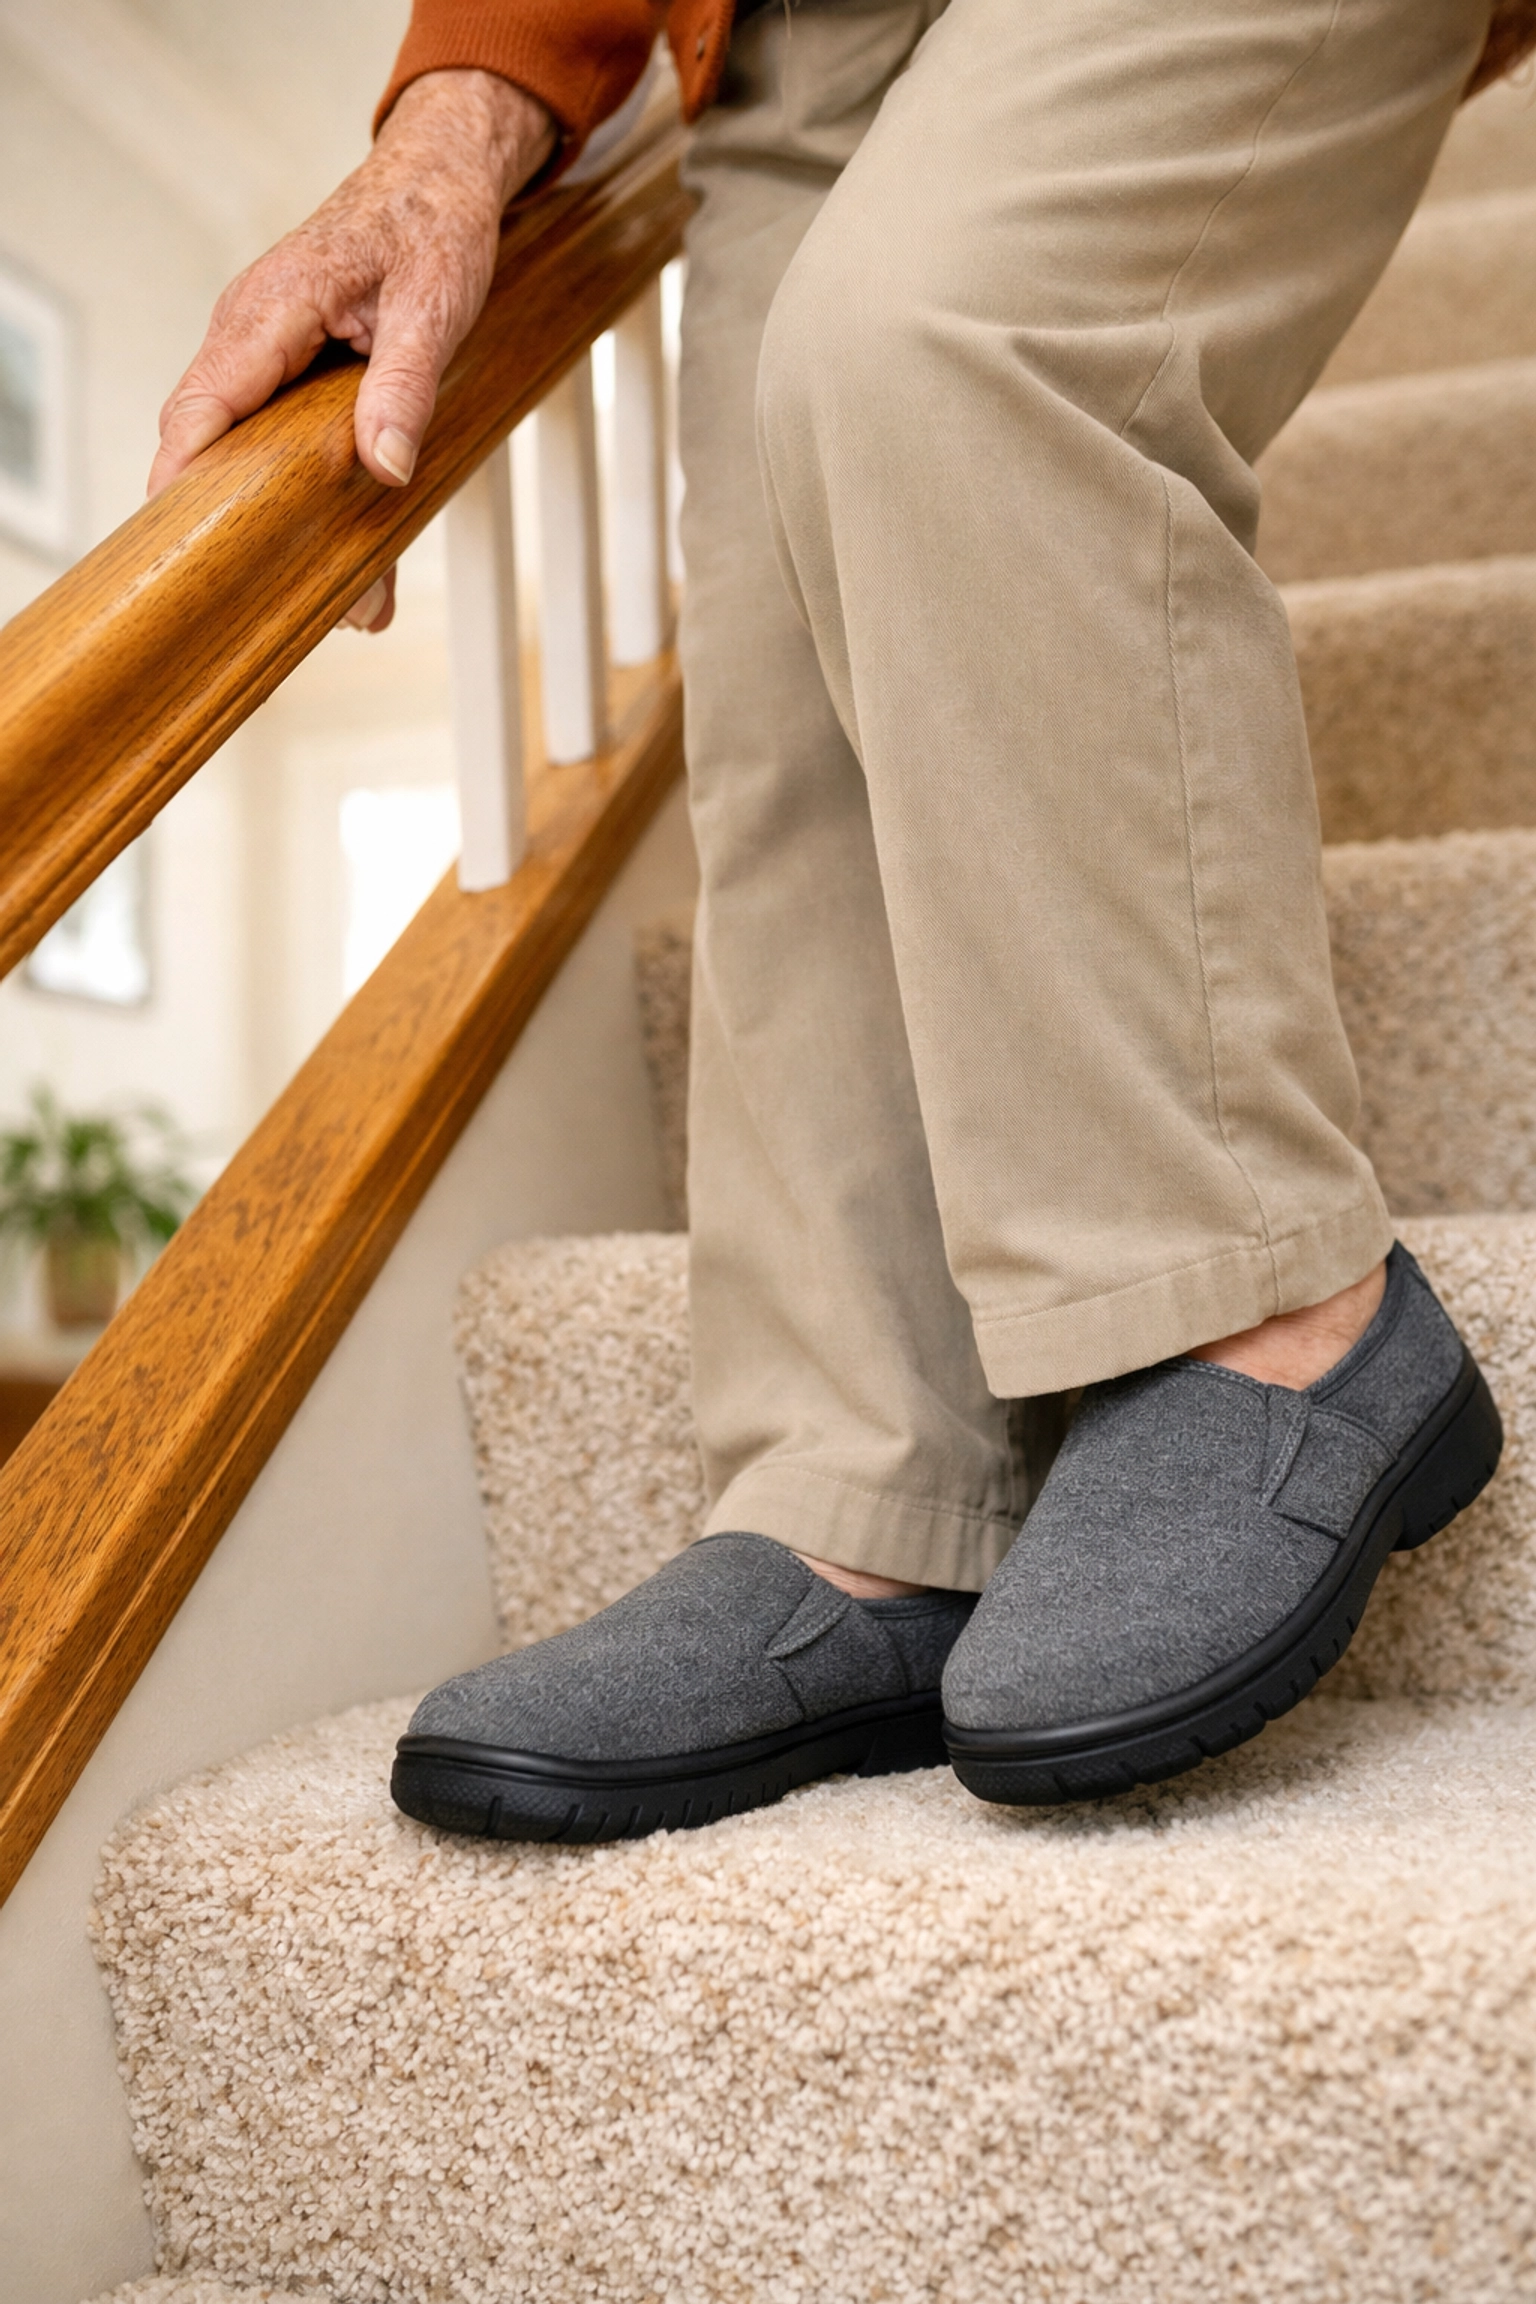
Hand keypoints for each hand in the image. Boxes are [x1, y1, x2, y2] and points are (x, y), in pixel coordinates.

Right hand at [149, 68, 555, 630]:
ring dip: (284, 525)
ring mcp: (268, 358)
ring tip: (350, 605)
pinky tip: (364, 575)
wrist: (439, 179)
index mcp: (270, 311)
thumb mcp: (436, 302)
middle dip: (234, 522)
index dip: (186, 478)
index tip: (187, 543)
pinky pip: (285, 444)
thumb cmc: (433, 225)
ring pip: (252, 453)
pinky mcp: (295, 377)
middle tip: (272, 599)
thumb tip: (385, 466)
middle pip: (214, 443)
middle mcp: (252, 336)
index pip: (203, 406)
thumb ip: (406, 385)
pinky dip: (314, 503)